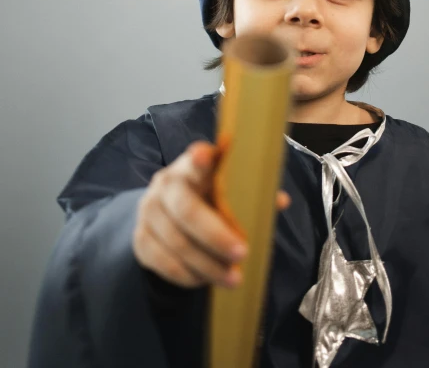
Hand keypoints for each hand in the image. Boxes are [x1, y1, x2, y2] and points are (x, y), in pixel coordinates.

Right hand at [132, 140, 290, 288]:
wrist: (165, 213)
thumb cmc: (208, 197)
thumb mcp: (226, 190)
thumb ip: (251, 192)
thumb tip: (280, 201)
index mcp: (191, 166)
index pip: (195, 158)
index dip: (199, 158)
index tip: (205, 156)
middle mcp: (166, 183)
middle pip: (186, 209)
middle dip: (215, 235)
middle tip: (242, 253)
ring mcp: (149, 211)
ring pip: (176, 242)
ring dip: (207, 264)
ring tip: (233, 278)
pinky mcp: (140, 238)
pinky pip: (163, 262)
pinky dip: (188, 275)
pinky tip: (207, 280)